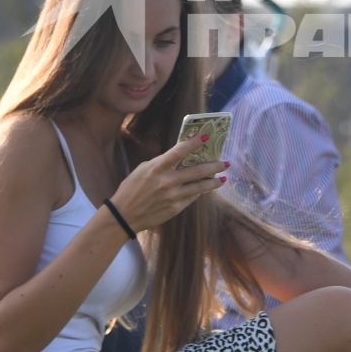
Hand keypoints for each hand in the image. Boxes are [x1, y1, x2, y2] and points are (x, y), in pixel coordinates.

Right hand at [108, 132, 227, 234]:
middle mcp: (167, 181)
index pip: (180, 151)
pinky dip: (201, 192)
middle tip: (226, 162)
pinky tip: (207, 188)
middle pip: (197, 170)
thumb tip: (180, 157)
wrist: (124, 215)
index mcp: (157, 167)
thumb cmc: (131, 189)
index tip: (206, 137)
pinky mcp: (175, 208)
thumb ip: (162, 163)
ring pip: (200, 187)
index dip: (194, 143)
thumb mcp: (143, 170)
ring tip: (223, 178)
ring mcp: (173, 196)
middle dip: (214, 166)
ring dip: (214, 182)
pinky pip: (192, 198)